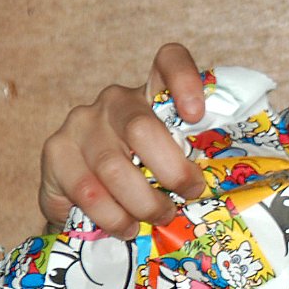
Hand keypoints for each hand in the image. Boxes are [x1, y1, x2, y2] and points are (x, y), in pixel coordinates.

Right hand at [37, 43, 208, 236]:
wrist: (87, 199)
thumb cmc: (145, 175)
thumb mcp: (174, 160)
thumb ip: (195, 158)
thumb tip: (233, 181)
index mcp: (152, 94)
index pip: (168, 61)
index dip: (185, 80)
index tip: (197, 115)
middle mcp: (115, 101)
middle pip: (143, 128)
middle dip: (172, 171)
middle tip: (187, 195)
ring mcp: (81, 123)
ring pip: (114, 167)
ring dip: (142, 202)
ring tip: (158, 218)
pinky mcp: (56, 151)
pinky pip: (87, 189)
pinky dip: (112, 216)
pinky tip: (125, 226)